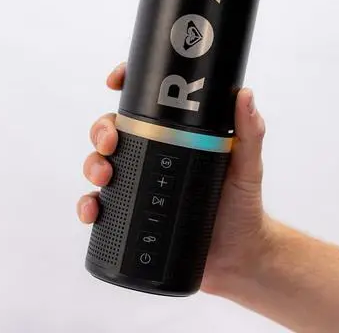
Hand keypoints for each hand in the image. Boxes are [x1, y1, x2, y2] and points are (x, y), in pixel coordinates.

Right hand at [77, 62, 271, 293]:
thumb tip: (245, 94)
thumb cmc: (243, 204)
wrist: (237, 256)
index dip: (125, 84)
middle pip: (114, 129)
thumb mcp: (247, 164)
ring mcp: (139, 184)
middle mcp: (152, 154)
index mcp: (175, 135)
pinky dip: (87, 205)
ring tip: (104, 176)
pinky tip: (92, 211)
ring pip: (100, 162)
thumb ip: (250, 131)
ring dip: (92, 164)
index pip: (144, 102)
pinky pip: (99, 205)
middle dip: (102, 129)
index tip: (114, 81)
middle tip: (109, 143)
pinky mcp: (130, 216)